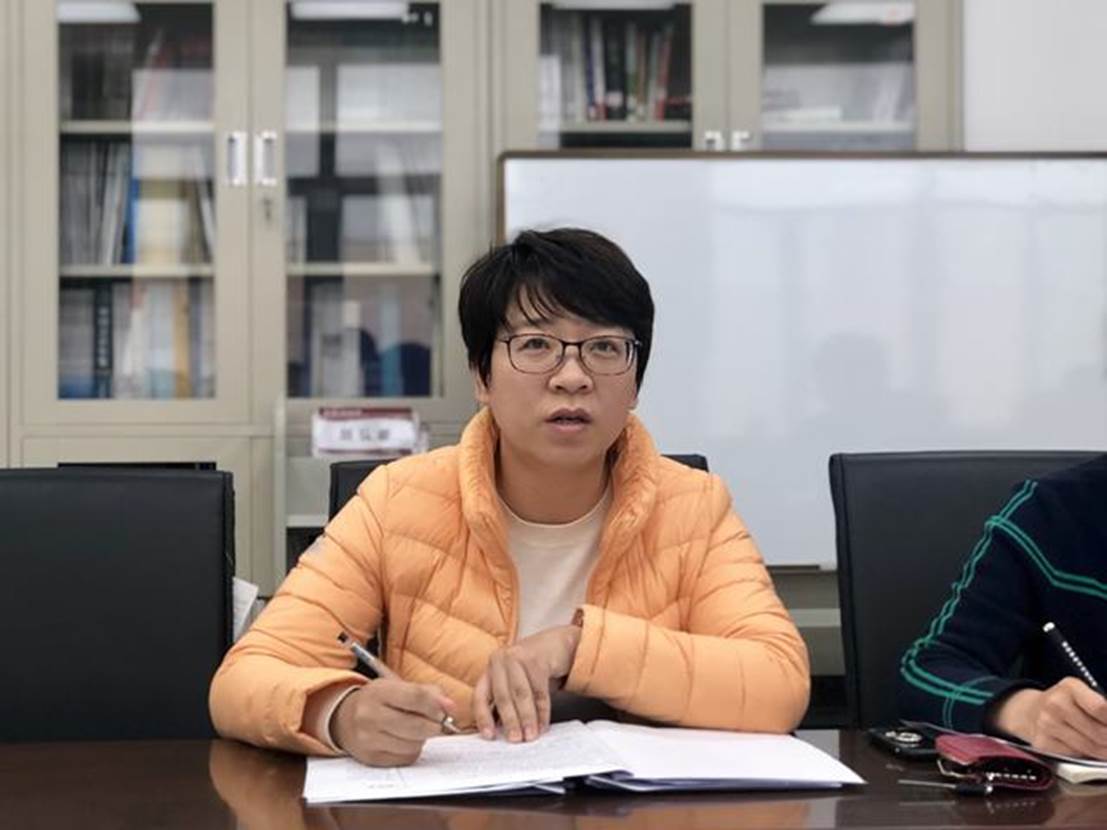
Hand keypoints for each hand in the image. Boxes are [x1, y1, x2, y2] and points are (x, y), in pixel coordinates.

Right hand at [331, 679, 456, 766]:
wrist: (344, 719)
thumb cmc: (380, 700)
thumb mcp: (398, 687)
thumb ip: (427, 693)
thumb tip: (450, 708)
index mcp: (378, 691)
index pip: (416, 697)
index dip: (437, 705)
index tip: (449, 709)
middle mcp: (369, 715)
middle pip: (416, 726)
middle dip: (435, 726)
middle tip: (439, 723)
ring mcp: (368, 739)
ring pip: (412, 745)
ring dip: (422, 739)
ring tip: (415, 729)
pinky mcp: (371, 758)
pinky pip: (405, 758)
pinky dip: (412, 750)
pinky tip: (404, 741)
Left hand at [472, 624, 581, 742]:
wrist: (557, 644)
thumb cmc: (533, 667)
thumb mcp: (514, 681)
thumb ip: (506, 701)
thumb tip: (500, 731)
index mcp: (490, 669)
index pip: (480, 696)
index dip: (483, 717)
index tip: (489, 736)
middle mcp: (500, 660)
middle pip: (502, 696)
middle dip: (510, 721)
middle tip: (516, 740)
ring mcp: (518, 656)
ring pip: (521, 694)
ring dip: (527, 718)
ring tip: (531, 735)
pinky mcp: (537, 658)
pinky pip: (539, 690)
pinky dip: (542, 711)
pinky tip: (543, 724)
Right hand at [991, 678, 1106, 758]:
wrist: (1032, 711)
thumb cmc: (1066, 704)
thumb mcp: (1083, 695)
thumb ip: (1101, 708)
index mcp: (1070, 687)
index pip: (1101, 708)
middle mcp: (1055, 703)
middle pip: (1100, 732)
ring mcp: (1047, 724)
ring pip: (1090, 748)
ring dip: (1104, 752)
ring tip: (1106, 748)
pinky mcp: (1043, 742)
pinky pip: (1076, 756)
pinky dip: (1086, 756)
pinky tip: (1087, 750)